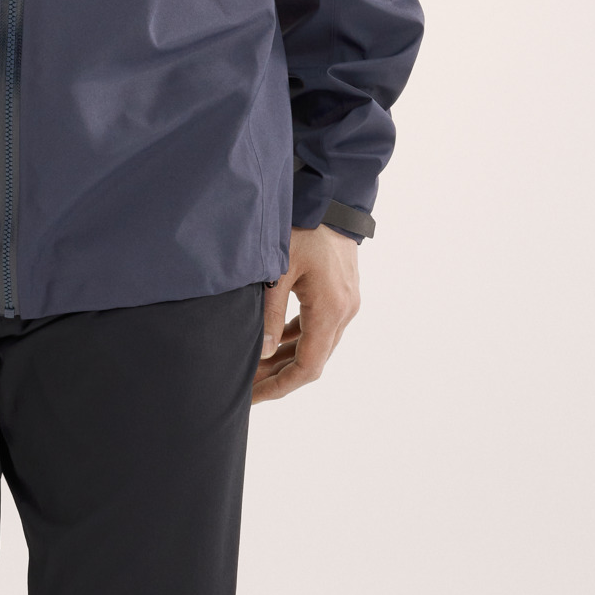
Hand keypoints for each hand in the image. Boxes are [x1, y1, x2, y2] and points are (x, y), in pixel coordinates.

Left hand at [251, 224, 360, 403]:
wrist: (332, 200)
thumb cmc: (304, 229)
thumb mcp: (279, 270)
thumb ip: (270, 314)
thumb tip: (263, 352)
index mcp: (331, 310)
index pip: (308, 366)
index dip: (280, 385)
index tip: (254, 395)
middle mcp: (344, 312)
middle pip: (313, 360)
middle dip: (280, 375)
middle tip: (248, 385)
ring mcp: (346, 303)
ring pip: (317, 344)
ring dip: (288, 357)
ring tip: (256, 367)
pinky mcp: (341, 293)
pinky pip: (319, 326)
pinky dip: (298, 337)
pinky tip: (275, 341)